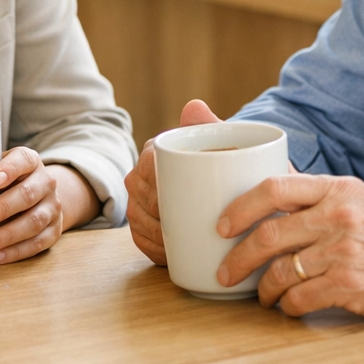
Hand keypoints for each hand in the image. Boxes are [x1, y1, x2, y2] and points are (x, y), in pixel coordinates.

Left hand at [0, 147, 95, 263]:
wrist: (42, 196)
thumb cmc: (9, 182)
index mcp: (31, 162)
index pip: (24, 160)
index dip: (10, 169)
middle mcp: (46, 182)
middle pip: (28, 194)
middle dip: (3, 208)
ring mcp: (53, 207)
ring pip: (35, 221)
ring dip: (8, 235)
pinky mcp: (55, 230)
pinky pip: (38, 243)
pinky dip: (16, 251)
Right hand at [125, 99, 221, 265]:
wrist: (229, 181)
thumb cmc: (227, 160)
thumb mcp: (222, 141)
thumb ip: (209, 124)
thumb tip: (193, 107)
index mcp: (153, 152)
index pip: (150, 172)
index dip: (169, 192)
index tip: (195, 204)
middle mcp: (138, 176)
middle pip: (147, 203)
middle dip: (169, 221)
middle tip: (200, 231)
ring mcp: (135, 203)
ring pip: (142, 224)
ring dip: (163, 239)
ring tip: (192, 245)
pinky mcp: (139, 227)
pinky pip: (142, 242)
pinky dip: (157, 251)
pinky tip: (177, 255)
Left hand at [215, 173, 363, 319]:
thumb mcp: (355, 197)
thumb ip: (311, 192)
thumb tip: (258, 177)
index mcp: (337, 188)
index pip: (274, 187)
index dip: (239, 207)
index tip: (221, 225)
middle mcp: (340, 216)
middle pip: (268, 235)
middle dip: (238, 257)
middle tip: (226, 271)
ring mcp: (345, 252)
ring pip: (280, 272)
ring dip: (263, 289)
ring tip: (262, 293)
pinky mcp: (351, 285)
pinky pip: (300, 299)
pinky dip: (287, 306)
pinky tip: (289, 306)